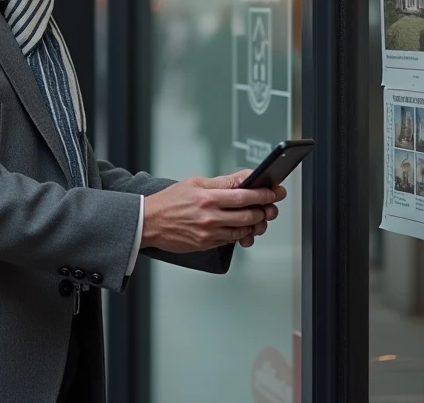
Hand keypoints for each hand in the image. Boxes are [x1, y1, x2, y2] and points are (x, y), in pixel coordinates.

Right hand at [142, 170, 286, 252]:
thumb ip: (222, 182)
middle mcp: (210, 216)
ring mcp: (209, 232)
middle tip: (270, 206)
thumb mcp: (195, 183)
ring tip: (258, 218)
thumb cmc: (169, 201)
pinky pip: (231, 239)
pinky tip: (242, 227)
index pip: (245, 195)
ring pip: (243, 229)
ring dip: (255, 224)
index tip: (275, 192)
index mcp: (208, 197)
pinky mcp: (206, 244)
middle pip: (249, 214)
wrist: (148, 222)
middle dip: (264, 210)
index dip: (264, 194)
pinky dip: (240, 233)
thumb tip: (244, 178)